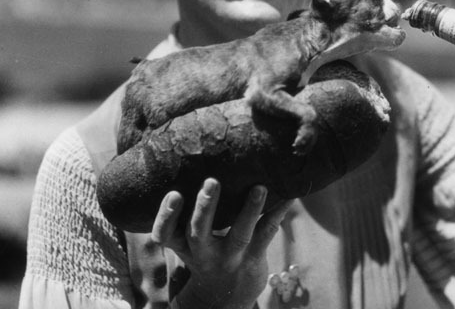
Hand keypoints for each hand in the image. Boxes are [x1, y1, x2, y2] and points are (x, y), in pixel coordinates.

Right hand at [151, 178, 292, 308]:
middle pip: (199, 232)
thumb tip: (199, 160)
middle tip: (212, 182)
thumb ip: (186, 214)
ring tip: (259, 187)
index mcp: (183, 245)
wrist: (223, 297)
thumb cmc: (204, 253)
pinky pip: (266, 232)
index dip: (166, 215)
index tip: (174, 193)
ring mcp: (230, 257)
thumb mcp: (188, 242)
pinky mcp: (253, 258)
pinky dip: (278, 211)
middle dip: (205, 207)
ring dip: (249, 209)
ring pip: (239, 234)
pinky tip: (290, 194)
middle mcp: (204, 253)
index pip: (165, 234)